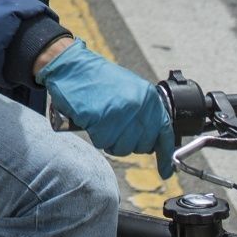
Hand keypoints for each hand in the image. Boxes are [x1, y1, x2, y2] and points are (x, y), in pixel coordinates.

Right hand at [38, 40, 175, 178]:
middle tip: (115, 128)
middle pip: (142, 145)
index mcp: (148, 97)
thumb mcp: (129, 88)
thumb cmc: (96, 77)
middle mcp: (139, 107)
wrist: (70, 66)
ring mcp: (121, 115)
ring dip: (110, 139)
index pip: (164, 133)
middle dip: (128, 142)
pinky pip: (103, 142)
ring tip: (102, 120)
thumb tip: (152, 135)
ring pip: (123, 147)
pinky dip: (96, 135)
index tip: (166, 170)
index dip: (165, 155)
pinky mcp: (102, 122)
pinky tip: (92, 119)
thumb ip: (144, 110)